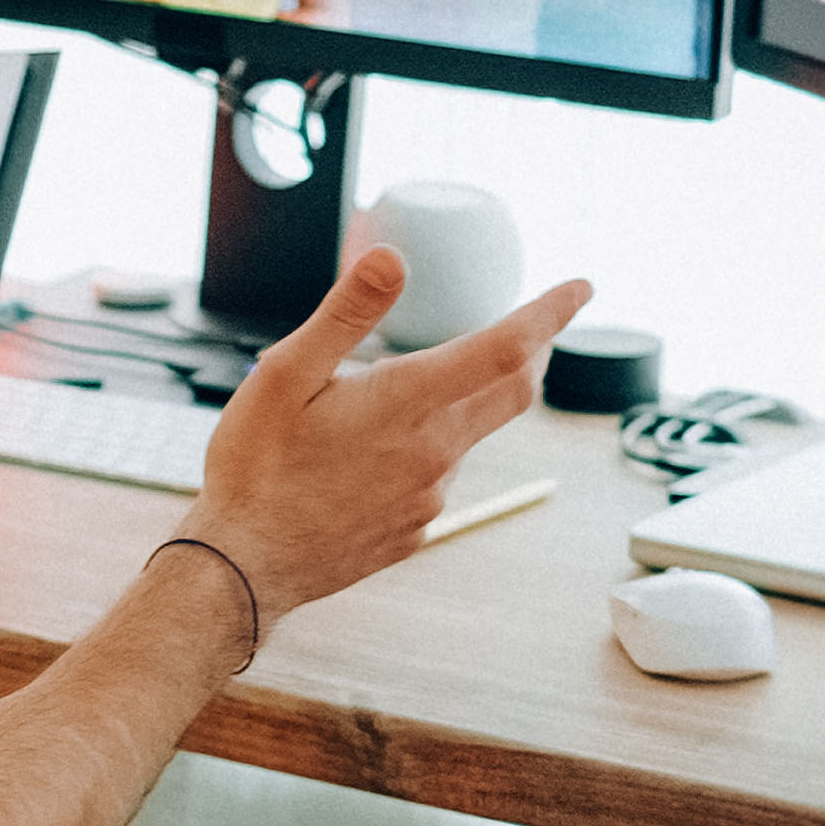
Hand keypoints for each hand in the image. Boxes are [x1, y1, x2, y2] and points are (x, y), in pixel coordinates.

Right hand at [178, 248, 597, 621]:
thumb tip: (393, 258)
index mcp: (406, 402)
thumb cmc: (254, 467)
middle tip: (536, 326)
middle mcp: (433, 451)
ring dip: (460, 404)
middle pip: (513, 391)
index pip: (507, 348)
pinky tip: (371, 458)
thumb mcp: (284, 373)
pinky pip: (435, 477)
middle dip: (533, 352)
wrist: (242, 567)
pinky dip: (424, 451)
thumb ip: (346, 313)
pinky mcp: (415, 528)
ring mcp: (429, 495)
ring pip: (468, 434)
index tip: (581, 288)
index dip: (550, 313)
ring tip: (393, 398)